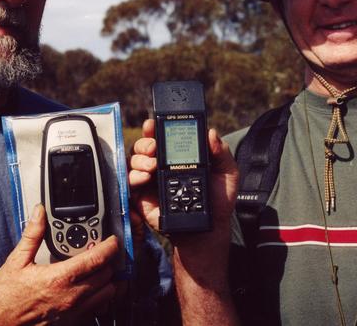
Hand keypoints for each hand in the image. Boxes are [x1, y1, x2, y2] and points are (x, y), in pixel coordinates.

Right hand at [0, 204, 118, 325]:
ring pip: (107, 294)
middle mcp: (70, 297)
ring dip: (109, 280)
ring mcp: (73, 312)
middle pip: (107, 275)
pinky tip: (92, 289)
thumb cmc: (4, 297)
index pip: (97, 260)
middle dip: (109, 261)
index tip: (113, 240)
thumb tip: (39, 213)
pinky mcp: (72, 322)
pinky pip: (97, 309)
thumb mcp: (16, 260)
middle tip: (102, 252)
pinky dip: (102, 298)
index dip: (110, 247)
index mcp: (59, 278)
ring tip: (101, 269)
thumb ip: (33, 234)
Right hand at [129, 119, 240, 324]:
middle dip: (145, 142)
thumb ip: (221, 153)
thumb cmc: (217, 202)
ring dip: (140, 159)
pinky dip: (133, 177)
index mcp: (178, 156)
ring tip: (152, 166)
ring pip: (134, 161)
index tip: (155, 123)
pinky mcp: (141, 197)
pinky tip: (145, 179)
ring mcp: (149, 181)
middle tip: (154, 147)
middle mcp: (161, 165)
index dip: (156, 127)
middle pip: (143, 146)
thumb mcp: (227, 175)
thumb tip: (211, 134)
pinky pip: (129, 182)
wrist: (206, 232)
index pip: (163, 136)